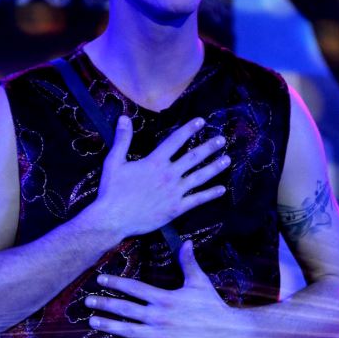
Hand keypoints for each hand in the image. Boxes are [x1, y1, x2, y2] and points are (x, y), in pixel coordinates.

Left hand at [85, 241, 242, 337]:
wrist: (227, 332)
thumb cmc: (212, 306)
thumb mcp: (200, 282)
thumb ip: (188, 262)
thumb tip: (185, 241)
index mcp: (165, 298)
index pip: (135, 288)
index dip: (116, 283)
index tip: (100, 279)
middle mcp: (159, 316)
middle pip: (126, 309)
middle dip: (105, 303)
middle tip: (87, 301)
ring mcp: (160, 335)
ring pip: (128, 330)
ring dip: (109, 325)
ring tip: (93, 320)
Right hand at [92, 116, 229, 237]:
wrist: (113, 219)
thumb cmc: (111, 190)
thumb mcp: (114, 161)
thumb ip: (122, 139)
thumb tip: (123, 118)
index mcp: (155, 162)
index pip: (176, 141)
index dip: (189, 129)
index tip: (201, 121)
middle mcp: (168, 174)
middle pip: (193, 157)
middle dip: (209, 147)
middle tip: (222, 140)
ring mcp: (174, 192)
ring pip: (199, 177)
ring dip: (214, 167)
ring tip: (227, 159)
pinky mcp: (176, 208)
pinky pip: (197, 200)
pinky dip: (210, 194)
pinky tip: (221, 189)